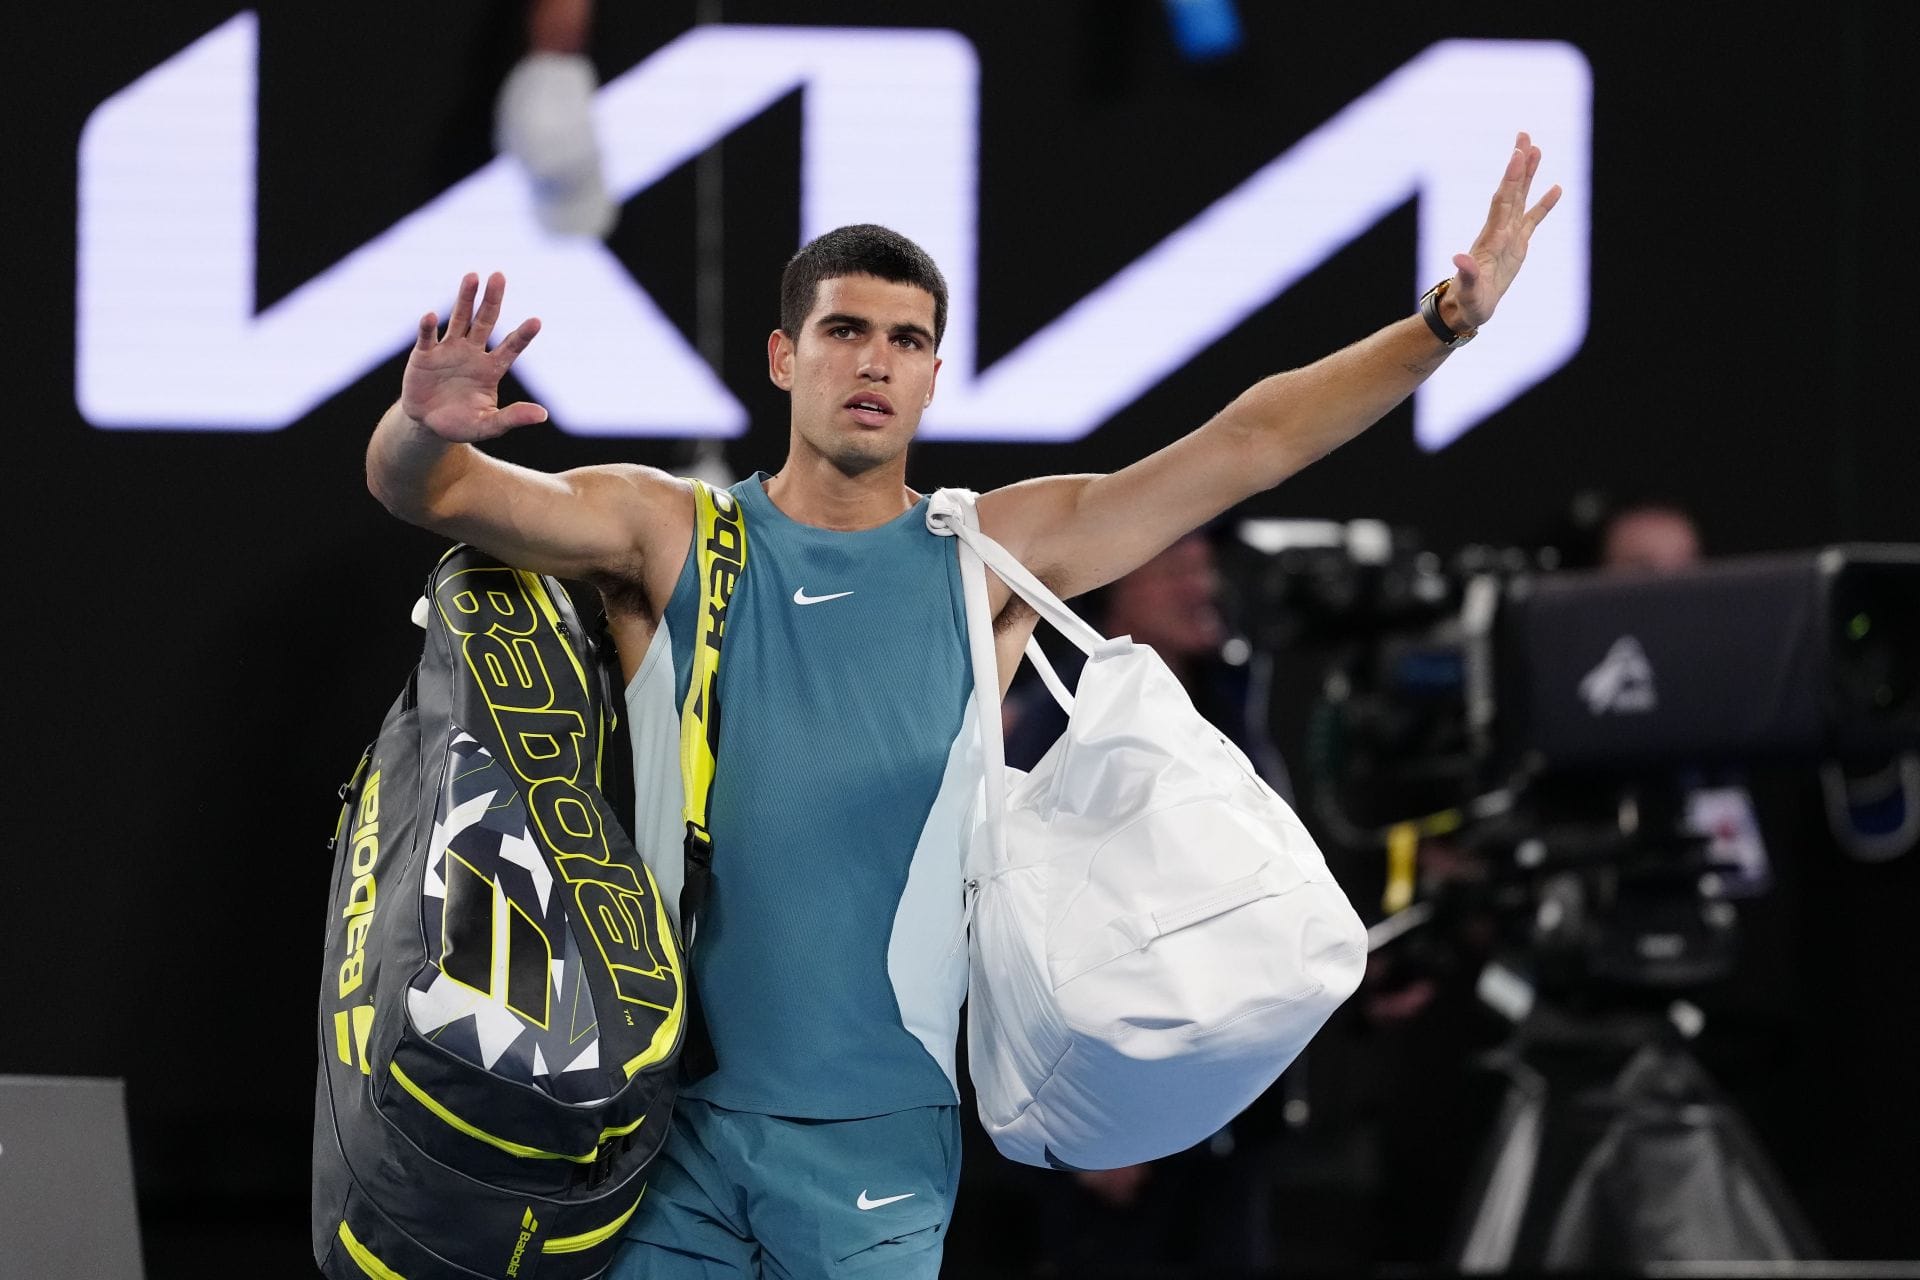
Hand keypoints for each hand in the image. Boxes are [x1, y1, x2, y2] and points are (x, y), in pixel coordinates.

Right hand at [401, 272, 547, 441]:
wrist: (427, 425)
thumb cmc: (462, 423)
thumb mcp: (489, 425)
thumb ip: (512, 418)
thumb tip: (543, 415)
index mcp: (491, 369)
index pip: (510, 348)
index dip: (523, 335)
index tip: (537, 321)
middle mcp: (472, 353)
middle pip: (485, 321)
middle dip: (492, 300)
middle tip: (499, 276)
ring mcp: (448, 350)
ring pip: (458, 319)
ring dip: (465, 298)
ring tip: (472, 276)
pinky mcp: (424, 355)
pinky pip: (427, 337)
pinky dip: (428, 327)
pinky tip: (431, 315)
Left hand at [1447, 132, 1561, 330]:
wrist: (1467, 309)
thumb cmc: (1468, 302)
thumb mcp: (1469, 291)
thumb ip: (1467, 274)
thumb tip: (1458, 258)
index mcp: (1491, 238)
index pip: (1502, 201)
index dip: (1511, 178)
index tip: (1517, 154)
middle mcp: (1499, 231)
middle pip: (1511, 191)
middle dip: (1518, 164)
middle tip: (1524, 136)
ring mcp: (1508, 236)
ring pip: (1521, 198)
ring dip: (1528, 175)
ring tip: (1537, 148)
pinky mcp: (1517, 245)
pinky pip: (1533, 219)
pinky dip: (1544, 204)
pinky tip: (1556, 188)